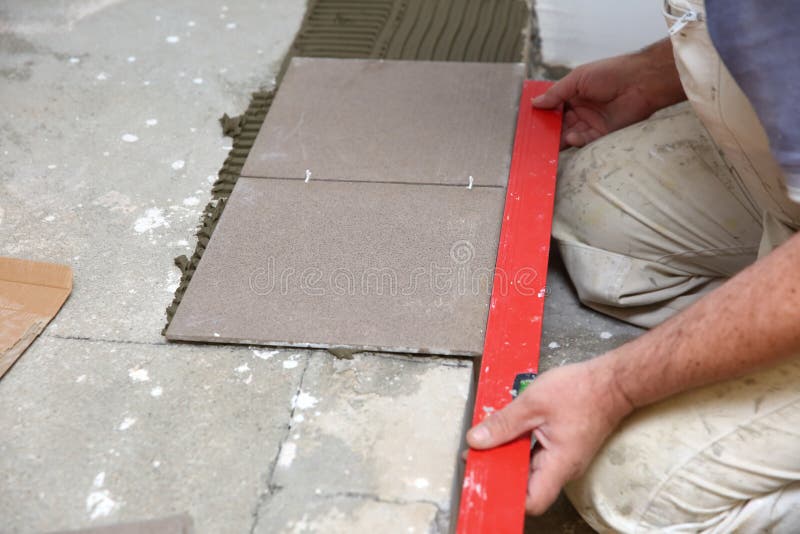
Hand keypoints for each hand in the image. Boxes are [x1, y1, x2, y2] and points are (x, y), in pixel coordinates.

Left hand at [466, 358, 633, 514]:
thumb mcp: (533, 403)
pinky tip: (508, 432)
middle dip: (501, 472)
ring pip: (530, 470)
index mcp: (559, 464)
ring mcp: (564, 459)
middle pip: (527, 486)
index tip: (486, 478)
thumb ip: (503, 423)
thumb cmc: (581, 390)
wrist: (611, 382)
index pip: (532, 501)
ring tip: (489, 442)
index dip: (507, 496)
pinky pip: (537, 456)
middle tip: (479, 456)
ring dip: (508, 457)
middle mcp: (564, 468)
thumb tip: (477, 440)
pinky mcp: (563, 449)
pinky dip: (520, 447)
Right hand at [533, 39, 685, 148]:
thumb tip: (535, 103)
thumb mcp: (578, 79)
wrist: (641, 82)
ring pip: (568, 135)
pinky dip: (575, 141)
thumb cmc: (611, 73)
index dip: (541, 115)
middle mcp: (580, 110)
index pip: (552, 108)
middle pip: (558, 125)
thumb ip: (556, 93)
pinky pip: (584, 141)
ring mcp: (590, 123)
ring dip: (558, 139)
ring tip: (548, 142)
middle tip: (534, 138)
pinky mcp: (601, 134)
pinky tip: (571, 136)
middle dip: (547, 131)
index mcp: (573, 95)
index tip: (529, 122)